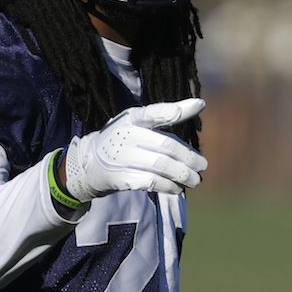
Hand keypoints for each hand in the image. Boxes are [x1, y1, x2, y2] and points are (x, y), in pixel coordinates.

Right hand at [62, 98, 206, 201]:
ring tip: (195, 180)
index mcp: (132, 118)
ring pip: (160, 166)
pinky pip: (150, 182)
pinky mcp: (120, 177)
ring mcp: (122, 157)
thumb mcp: (138, 121)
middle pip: (165, 146)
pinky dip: (168, 186)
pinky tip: (178, 188)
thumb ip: (166, 114)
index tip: (199, 105)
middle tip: (203, 165)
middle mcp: (127, 135)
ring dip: (182, 175)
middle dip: (188, 157)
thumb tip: (200, 103)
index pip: (154, 112)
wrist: (88, 163)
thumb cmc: (123, 138)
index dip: (175, 110)